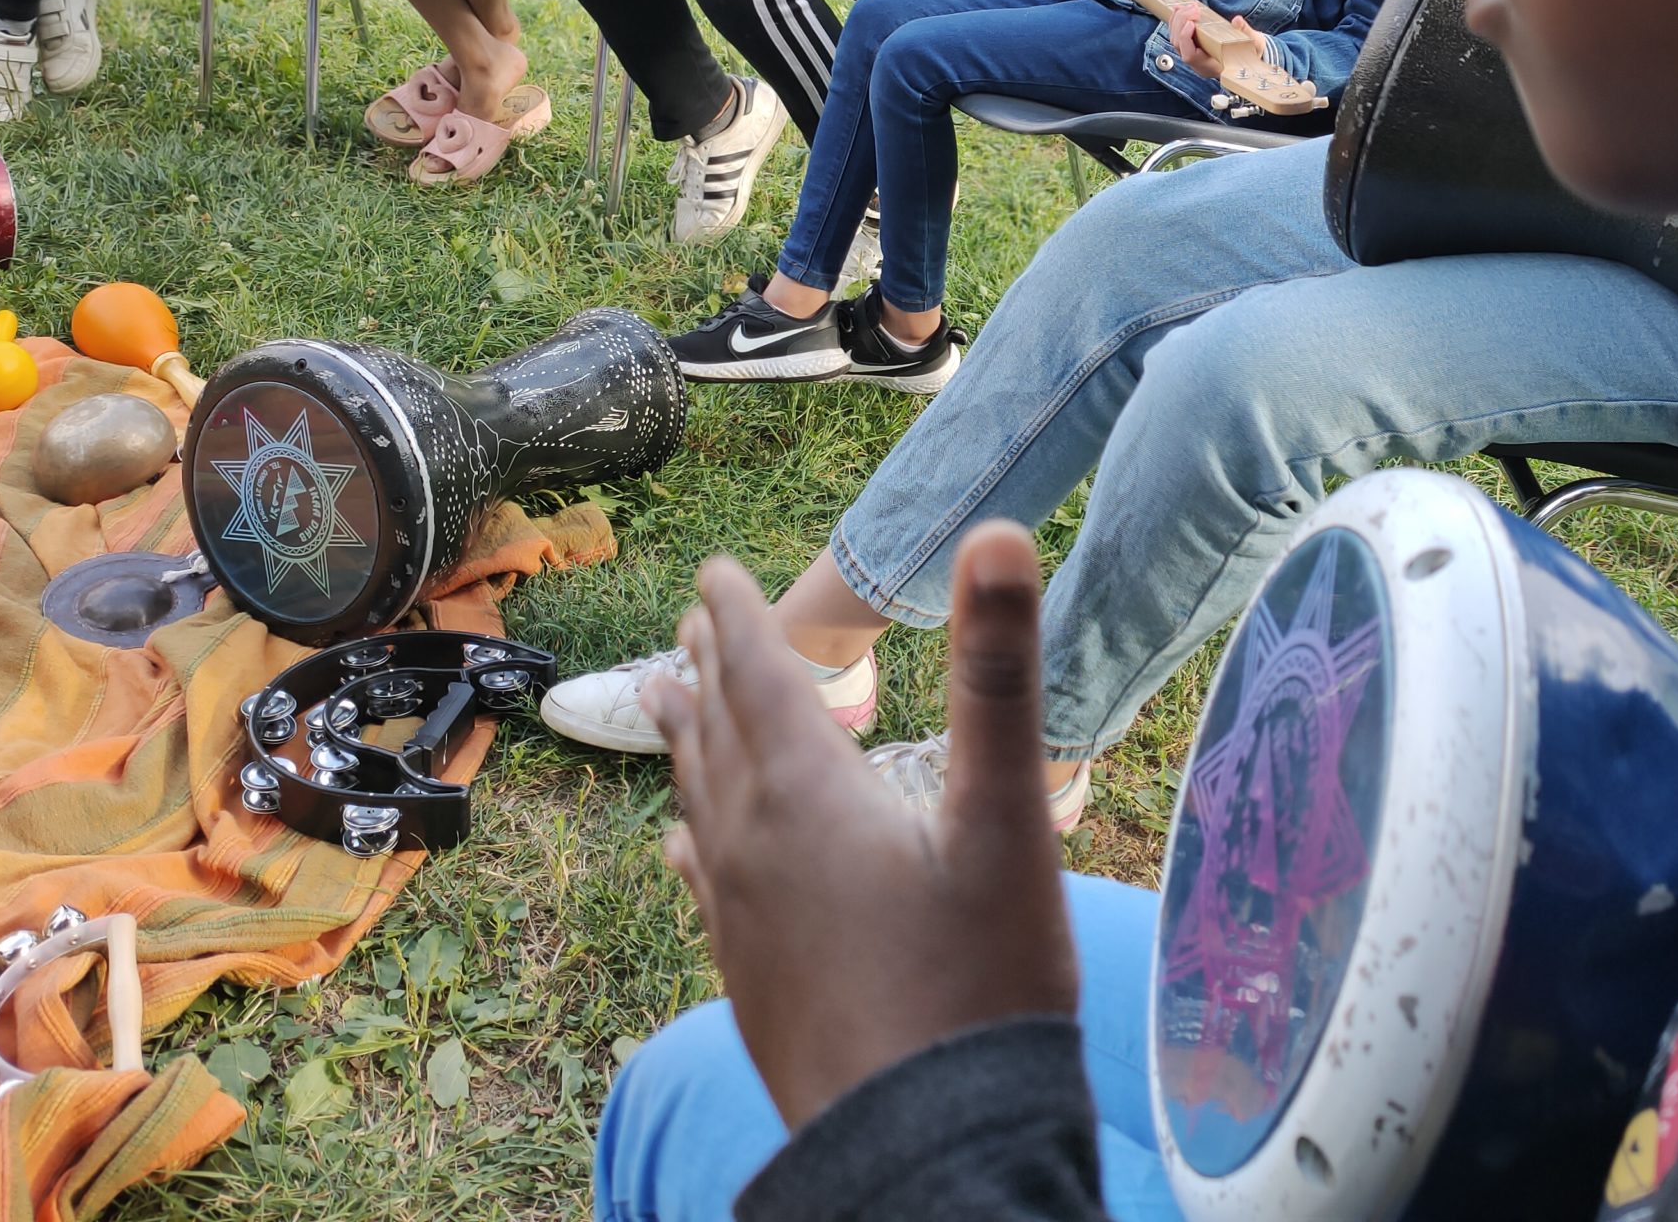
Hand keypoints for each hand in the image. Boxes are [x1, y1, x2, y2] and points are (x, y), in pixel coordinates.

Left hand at [644, 525, 1076, 1132]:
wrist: (928, 1145)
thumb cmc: (983, 980)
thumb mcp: (1009, 817)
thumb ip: (1001, 671)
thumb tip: (999, 532)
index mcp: (808, 793)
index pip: (756, 673)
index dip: (735, 613)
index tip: (712, 568)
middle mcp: (753, 844)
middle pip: (717, 729)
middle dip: (707, 665)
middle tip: (690, 618)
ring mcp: (740, 916)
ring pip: (698, 800)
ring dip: (689, 739)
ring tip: (668, 698)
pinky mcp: (746, 974)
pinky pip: (700, 878)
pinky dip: (692, 834)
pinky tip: (685, 845)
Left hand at [1169, 0, 1254, 79]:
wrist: (1249, 59)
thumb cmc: (1251, 54)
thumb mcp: (1254, 44)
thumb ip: (1246, 33)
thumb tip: (1237, 20)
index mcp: (1212, 67)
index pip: (1190, 56)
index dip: (1186, 39)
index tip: (1191, 23)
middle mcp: (1199, 64)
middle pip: (1179, 45)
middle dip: (1182, 23)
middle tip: (1193, 8)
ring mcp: (1193, 56)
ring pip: (1175, 40)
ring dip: (1178, 20)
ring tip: (1186, 6)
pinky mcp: (1192, 48)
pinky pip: (1178, 36)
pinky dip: (1177, 21)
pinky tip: (1180, 9)